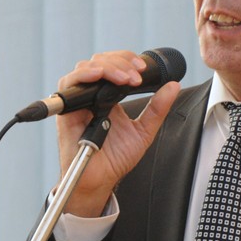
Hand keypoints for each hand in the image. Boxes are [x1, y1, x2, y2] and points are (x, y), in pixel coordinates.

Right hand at [55, 50, 180, 217]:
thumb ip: (157, 109)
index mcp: (108, 96)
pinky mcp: (67, 111)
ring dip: (108, 67)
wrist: (100, 180)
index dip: (128, 60)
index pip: (114, 64)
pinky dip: (84, 75)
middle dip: (121, 61)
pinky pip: (69, 85)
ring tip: (125, 77)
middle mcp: (92, 95)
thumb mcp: (144, 131)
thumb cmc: (115, 159)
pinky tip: (100, 76)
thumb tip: (173, 86)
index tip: (144, 69)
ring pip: (85, 67)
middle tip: (137, 74)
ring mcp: (79, 101)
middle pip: (100, 61)